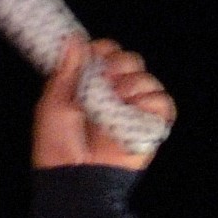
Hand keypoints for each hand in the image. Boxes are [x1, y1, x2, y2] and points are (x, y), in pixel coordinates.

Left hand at [31, 40, 168, 171]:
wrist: (74, 178)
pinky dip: (151, 100)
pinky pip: (163, 103)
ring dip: (134, 82)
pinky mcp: (149, 128)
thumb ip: (66, 71)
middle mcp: (114, 96)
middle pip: (131, 61)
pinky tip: (133, 107)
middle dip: (121, 62)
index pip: (108, 55)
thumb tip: (76, 39)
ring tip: (118, 99)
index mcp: (91, 87)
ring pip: (148, 79)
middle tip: (108, 77)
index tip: (95, 54)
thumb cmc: (58, 146)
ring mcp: (133, 112)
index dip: (104, 49)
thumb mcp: (54, 103)